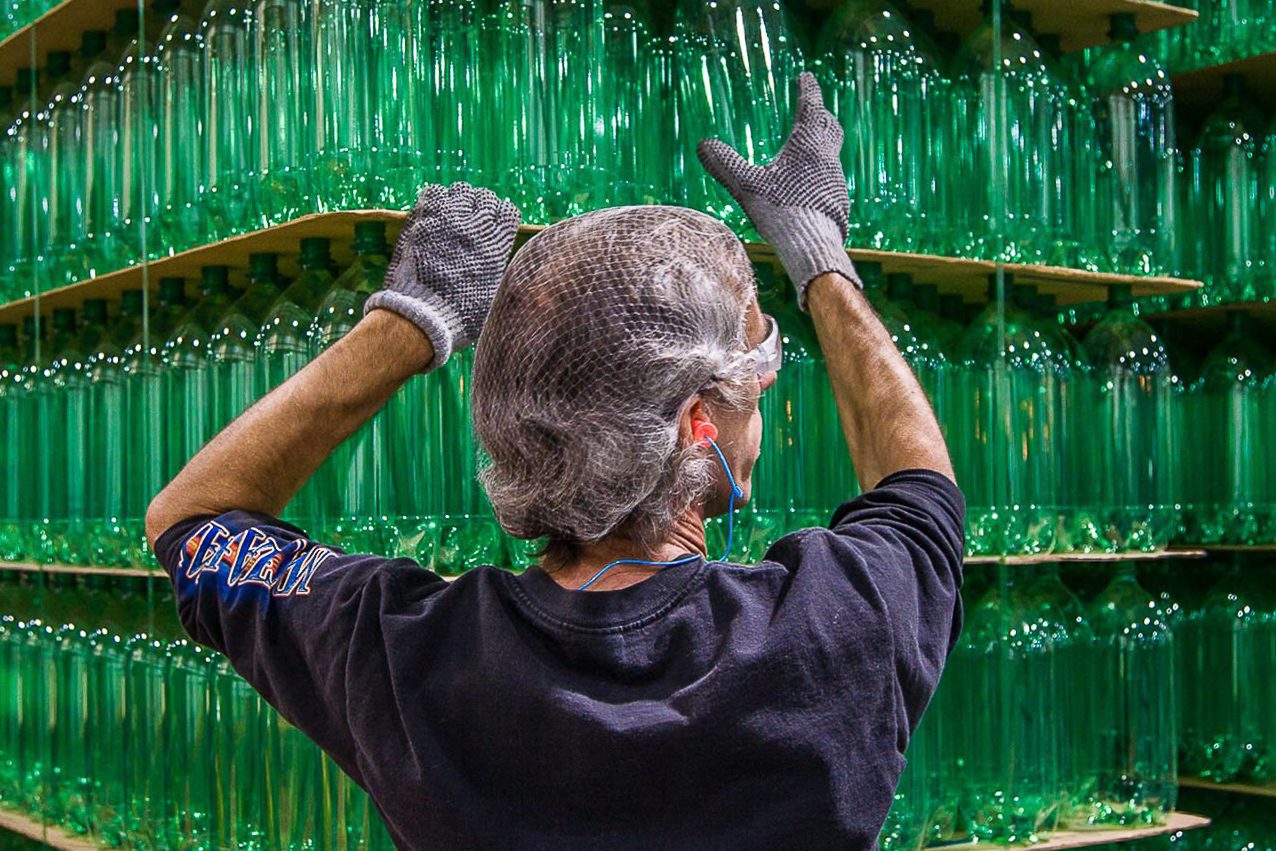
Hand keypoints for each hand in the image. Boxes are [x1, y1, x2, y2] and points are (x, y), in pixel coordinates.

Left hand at [364, 182, 520, 369]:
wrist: (424, 316)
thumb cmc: (461, 316)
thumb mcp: (494, 296)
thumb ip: (501, 272)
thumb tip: (505, 265)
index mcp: (497, 246)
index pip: (508, 211)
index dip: (501, 217)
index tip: (494, 227)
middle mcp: (476, 228)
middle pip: (485, 197)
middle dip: (480, 208)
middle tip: (471, 223)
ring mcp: (448, 221)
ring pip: (462, 190)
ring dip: (459, 201)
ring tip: (452, 216)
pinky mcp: (423, 221)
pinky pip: (434, 193)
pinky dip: (436, 200)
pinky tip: (434, 215)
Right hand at [697, 72, 859, 308]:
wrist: (813, 243)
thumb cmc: (780, 210)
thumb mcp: (746, 185)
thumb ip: (725, 164)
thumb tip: (703, 145)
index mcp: (807, 144)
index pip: (810, 106)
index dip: (807, 89)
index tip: (806, 76)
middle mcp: (826, 157)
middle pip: (828, 126)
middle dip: (820, 114)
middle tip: (815, 109)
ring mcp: (835, 178)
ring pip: (831, 152)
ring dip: (821, 144)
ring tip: (810, 147)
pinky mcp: (837, 198)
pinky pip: (830, 176)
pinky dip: (821, 170)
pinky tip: (810, 184)